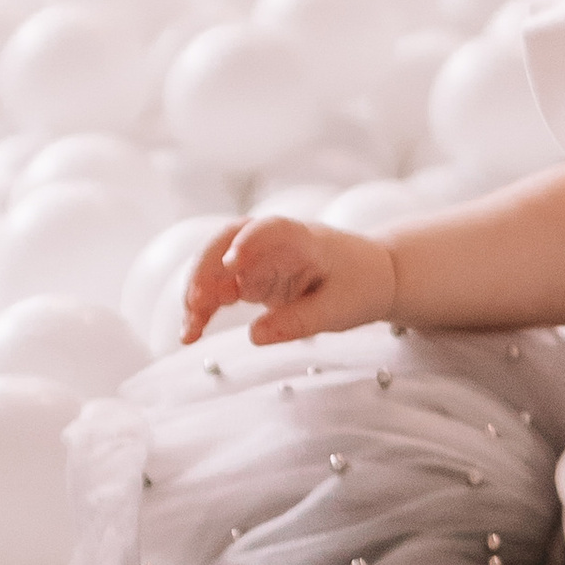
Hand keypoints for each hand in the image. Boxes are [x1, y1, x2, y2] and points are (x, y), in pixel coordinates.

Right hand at [181, 212, 396, 348]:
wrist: (376, 276)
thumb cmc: (362, 285)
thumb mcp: (340, 310)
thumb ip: (300, 321)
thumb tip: (253, 336)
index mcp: (303, 238)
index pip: (271, 228)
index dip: (248, 241)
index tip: (231, 263)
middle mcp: (273, 242)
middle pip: (228, 241)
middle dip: (205, 269)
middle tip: (195, 305)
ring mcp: (259, 258)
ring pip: (216, 265)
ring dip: (197, 293)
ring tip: (188, 331)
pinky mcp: (252, 277)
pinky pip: (220, 288)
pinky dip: (204, 308)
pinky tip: (190, 333)